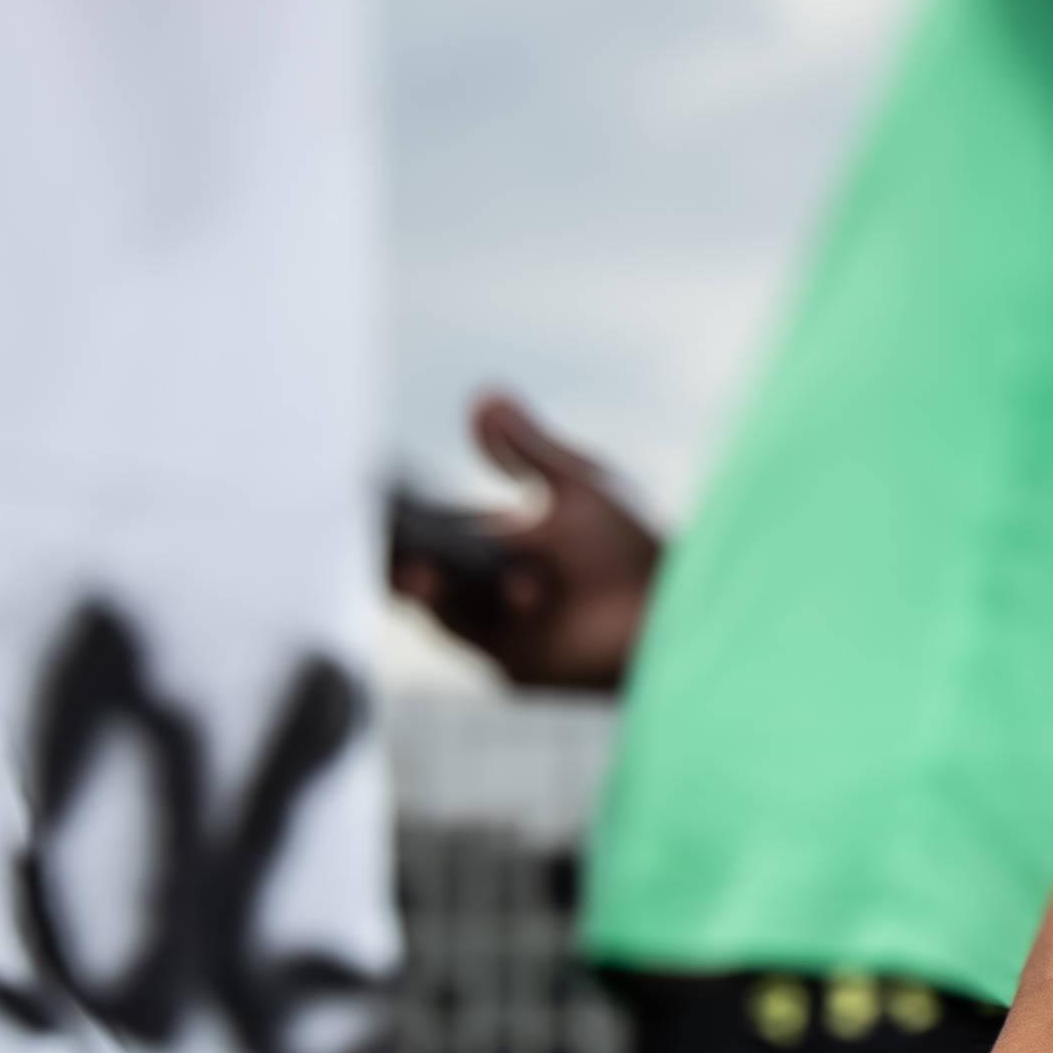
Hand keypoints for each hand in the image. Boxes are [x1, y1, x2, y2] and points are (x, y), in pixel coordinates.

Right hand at [391, 392, 659, 691]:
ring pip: (436, 593)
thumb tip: (483, 397)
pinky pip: (457, 625)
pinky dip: (436, 603)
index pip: (448, 526)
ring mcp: (501, 621)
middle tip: (378, 522)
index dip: (414, 511)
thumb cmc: (636, 547)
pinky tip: (425, 577)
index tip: (381, 489)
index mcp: (514, 542)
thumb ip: (525, 449)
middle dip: (401, 544)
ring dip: (415, 574)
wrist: (674, 612)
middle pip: (432, 562)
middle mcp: (499, 583)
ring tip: (406, 556)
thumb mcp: (578, 484)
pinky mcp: (506, 655)